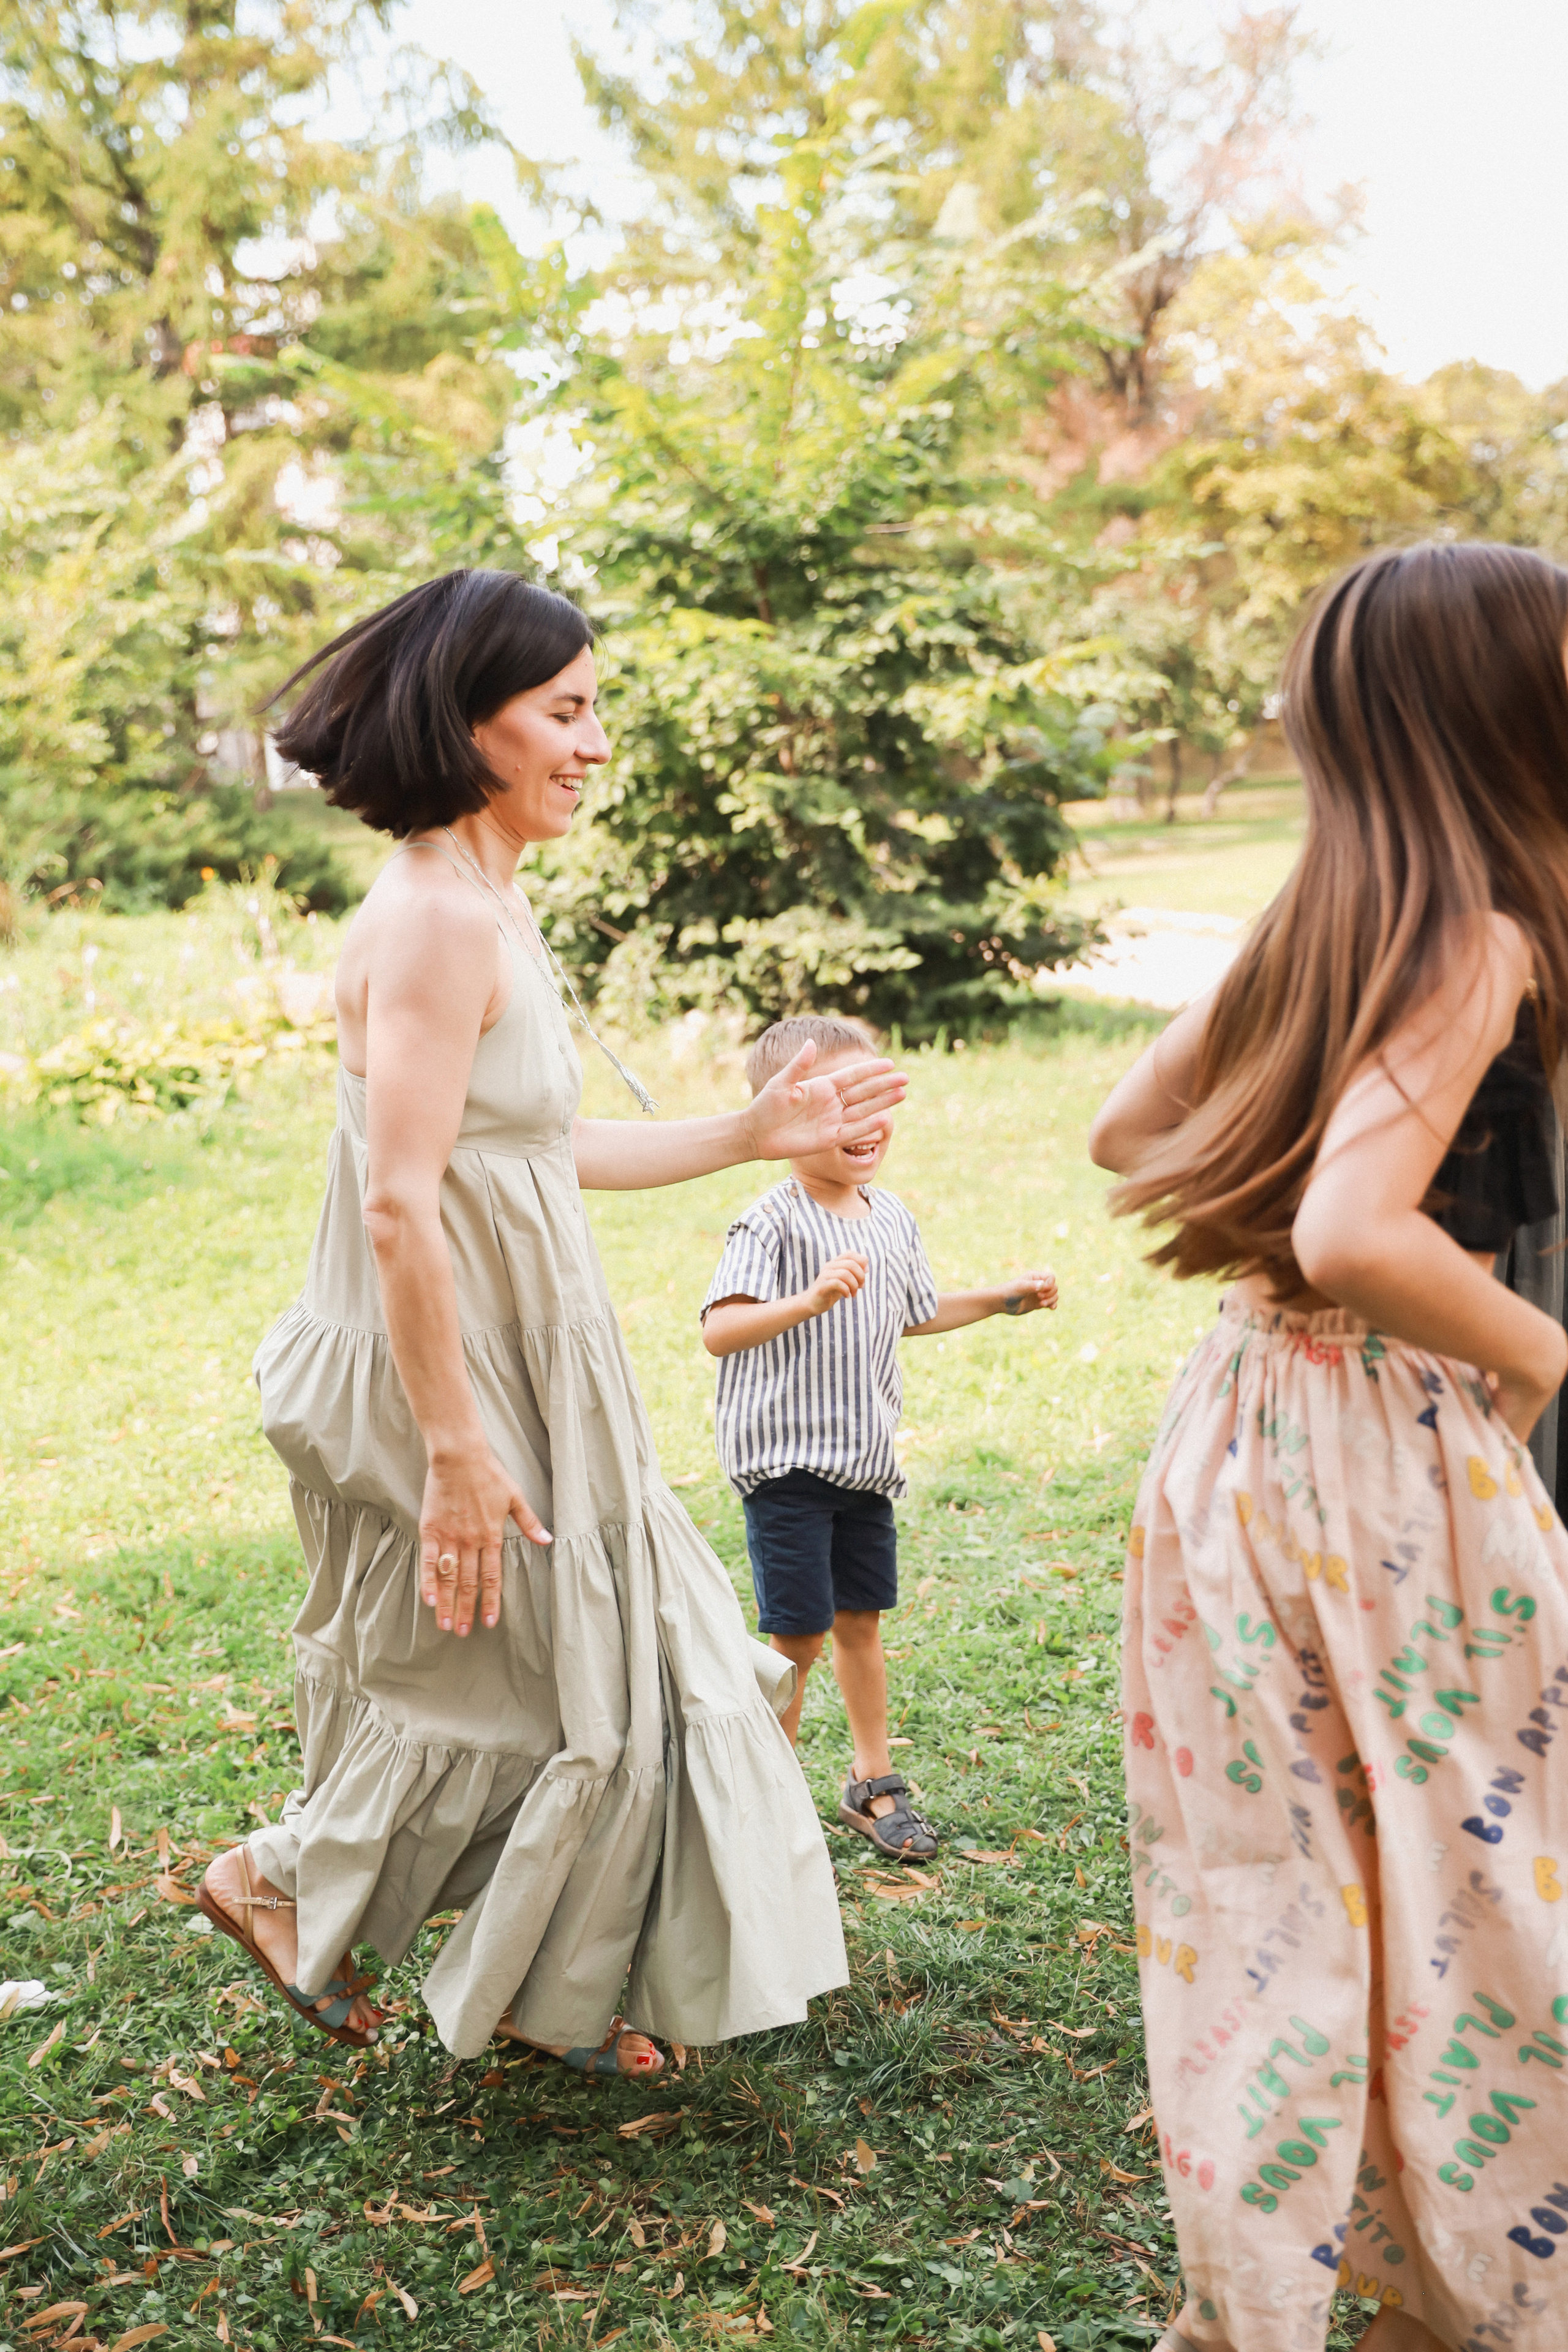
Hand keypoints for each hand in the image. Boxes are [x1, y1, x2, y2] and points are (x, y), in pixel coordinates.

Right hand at [419, 1448, 551, 1636]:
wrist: (460, 1457)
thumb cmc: (489, 1474)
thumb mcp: (516, 1497)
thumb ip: (530, 1523)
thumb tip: (548, 1540)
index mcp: (492, 1536)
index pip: (492, 1577)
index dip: (491, 1601)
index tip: (489, 1622)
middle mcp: (471, 1542)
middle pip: (468, 1583)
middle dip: (466, 1610)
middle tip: (463, 1632)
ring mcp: (449, 1537)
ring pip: (448, 1577)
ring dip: (447, 1603)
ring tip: (446, 1625)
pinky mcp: (431, 1530)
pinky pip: (429, 1561)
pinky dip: (428, 1581)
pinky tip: (427, 1599)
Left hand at [744, 1041, 906, 1161]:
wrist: (756, 1133)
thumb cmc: (766, 1105)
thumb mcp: (781, 1082)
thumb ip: (799, 1065)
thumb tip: (812, 1043)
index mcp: (822, 1086)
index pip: (852, 1076)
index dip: (870, 1070)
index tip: (889, 1063)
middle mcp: (831, 1102)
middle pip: (864, 1092)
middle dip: (884, 1085)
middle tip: (906, 1078)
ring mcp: (832, 1120)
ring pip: (863, 1110)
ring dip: (883, 1103)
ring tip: (903, 1094)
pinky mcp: (829, 1139)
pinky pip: (853, 1131)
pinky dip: (868, 1126)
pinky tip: (884, 1118)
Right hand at [806, 1252, 868, 1317]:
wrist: (813, 1303)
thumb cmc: (831, 1291)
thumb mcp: (845, 1281)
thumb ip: (854, 1272)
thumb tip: (866, 1265)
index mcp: (835, 1263)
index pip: (850, 1253)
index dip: (861, 1261)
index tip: (865, 1272)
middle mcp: (829, 1266)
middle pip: (851, 1264)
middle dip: (860, 1276)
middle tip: (861, 1287)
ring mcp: (824, 1275)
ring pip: (845, 1274)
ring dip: (854, 1285)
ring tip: (854, 1294)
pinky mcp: (822, 1286)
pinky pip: (837, 1283)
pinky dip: (846, 1290)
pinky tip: (847, 1296)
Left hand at [999, 1270, 1057, 1316]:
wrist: (1002, 1302)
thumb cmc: (1009, 1291)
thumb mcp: (1020, 1287)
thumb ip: (1032, 1286)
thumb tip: (1043, 1285)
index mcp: (1035, 1277)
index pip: (1051, 1278)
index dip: (1050, 1285)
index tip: (1040, 1291)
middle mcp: (1039, 1284)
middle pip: (1054, 1287)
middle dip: (1050, 1294)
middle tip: (1039, 1298)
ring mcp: (1039, 1294)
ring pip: (1054, 1295)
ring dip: (1051, 1300)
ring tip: (1041, 1304)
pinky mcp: (1038, 1303)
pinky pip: (1050, 1303)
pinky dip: (1052, 1305)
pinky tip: (1051, 1308)